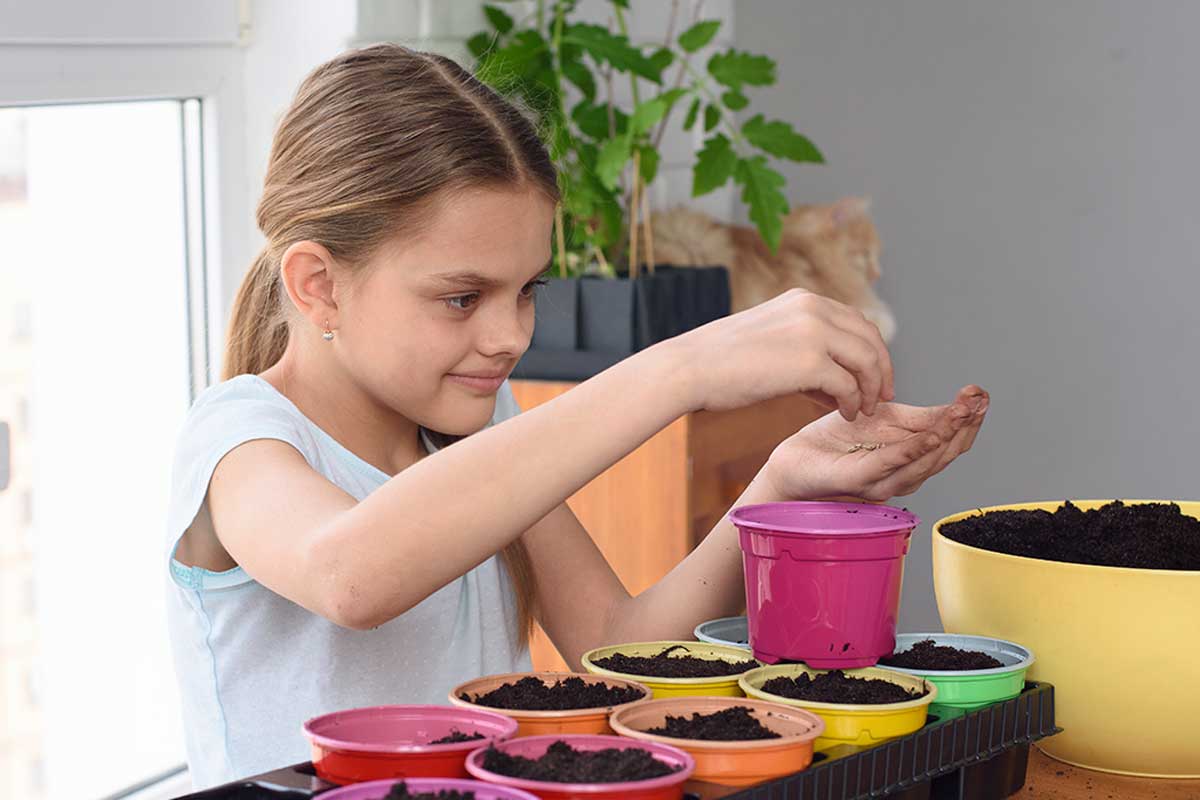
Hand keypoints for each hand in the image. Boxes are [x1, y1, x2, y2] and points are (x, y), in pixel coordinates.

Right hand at [667, 289, 893, 419]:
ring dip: (869, 389)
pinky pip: (848, 385)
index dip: (872, 351)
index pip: (857, 322)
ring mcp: (814, 333)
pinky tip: (843, 415)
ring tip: (862, 410)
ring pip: (867, 361)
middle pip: (871, 338)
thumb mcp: (770, 341)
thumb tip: (837, 381)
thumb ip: (806, 351)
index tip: (872, 377)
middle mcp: (813, 308)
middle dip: (881, 370)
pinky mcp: (809, 362)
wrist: (690, 368)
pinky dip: (851, 403)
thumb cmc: (721, 362)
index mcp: (804, 300)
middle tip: (881, 396)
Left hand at [764, 385, 988, 501]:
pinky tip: (932, 436)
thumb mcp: (884, 418)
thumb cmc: (836, 442)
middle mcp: (904, 475)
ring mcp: (884, 481)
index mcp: (912, 459)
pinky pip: (893, 464)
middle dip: (967, 425)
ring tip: (965, 411)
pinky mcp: (860, 481)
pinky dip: (916, 450)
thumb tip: (959, 404)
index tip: (982, 393)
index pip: (951, 441)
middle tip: (980, 399)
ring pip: (927, 460)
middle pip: (946, 453)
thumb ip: (919, 417)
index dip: (969, 419)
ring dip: (949, 434)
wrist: (795, 459)